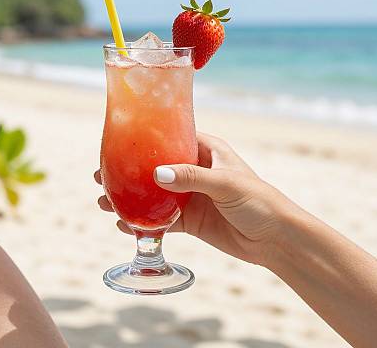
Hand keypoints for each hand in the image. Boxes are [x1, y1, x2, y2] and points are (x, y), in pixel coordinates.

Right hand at [95, 132, 295, 265]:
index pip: (169, 136)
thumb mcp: (226, 183)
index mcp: (204, 150)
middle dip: (128, 171)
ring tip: (104, 201)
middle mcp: (194, 170)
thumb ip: (192, 177)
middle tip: (101, 174)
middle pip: (153, 166)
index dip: (143, 138)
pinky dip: (143, 222)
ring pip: (152, 194)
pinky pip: (160, 220)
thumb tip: (157, 174)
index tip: (117, 141)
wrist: (276, 240)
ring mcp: (190, 196)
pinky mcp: (190, 221)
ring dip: (130, 197)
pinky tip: (123, 225)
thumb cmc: (259, 200)